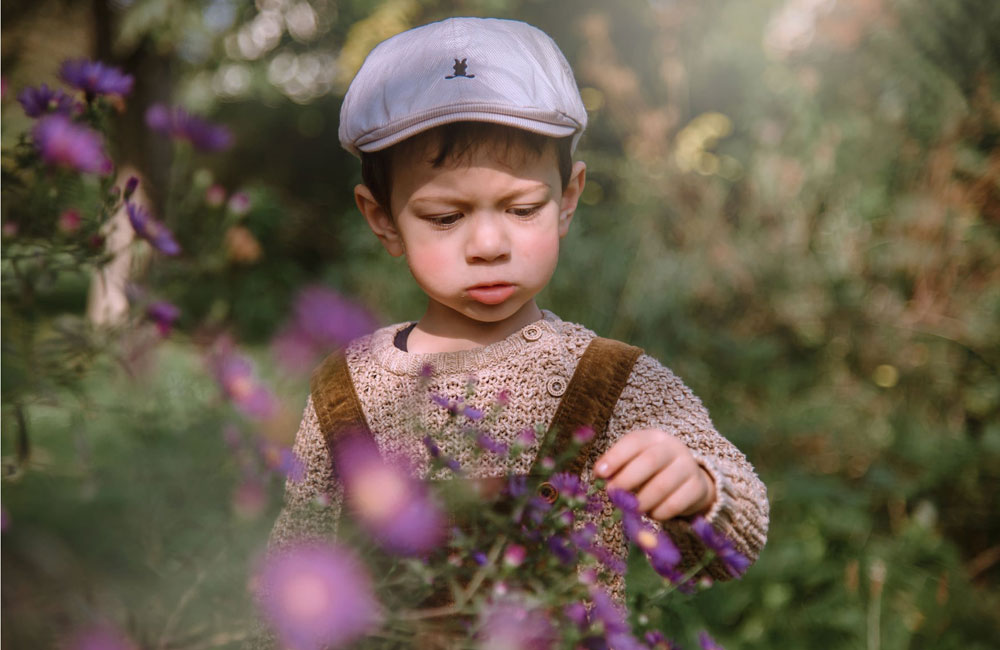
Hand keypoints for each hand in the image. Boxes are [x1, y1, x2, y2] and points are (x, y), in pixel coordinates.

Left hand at [594, 429, 715, 520]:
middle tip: (612, 494)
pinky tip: (652, 514)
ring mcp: (688, 466)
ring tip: (631, 509)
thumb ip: (618, 467)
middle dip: (627, 479)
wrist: (690, 482)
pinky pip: (676, 503)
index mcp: (654, 438)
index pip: (634, 442)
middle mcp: (673, 448)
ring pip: (663, 484)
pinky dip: (659, 512)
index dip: (615, 457)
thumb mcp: (636, 463)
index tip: (599, 473)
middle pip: (650, 461)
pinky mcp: (698, 487)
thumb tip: (599, 476)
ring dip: (642, 500)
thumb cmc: (654, 472)